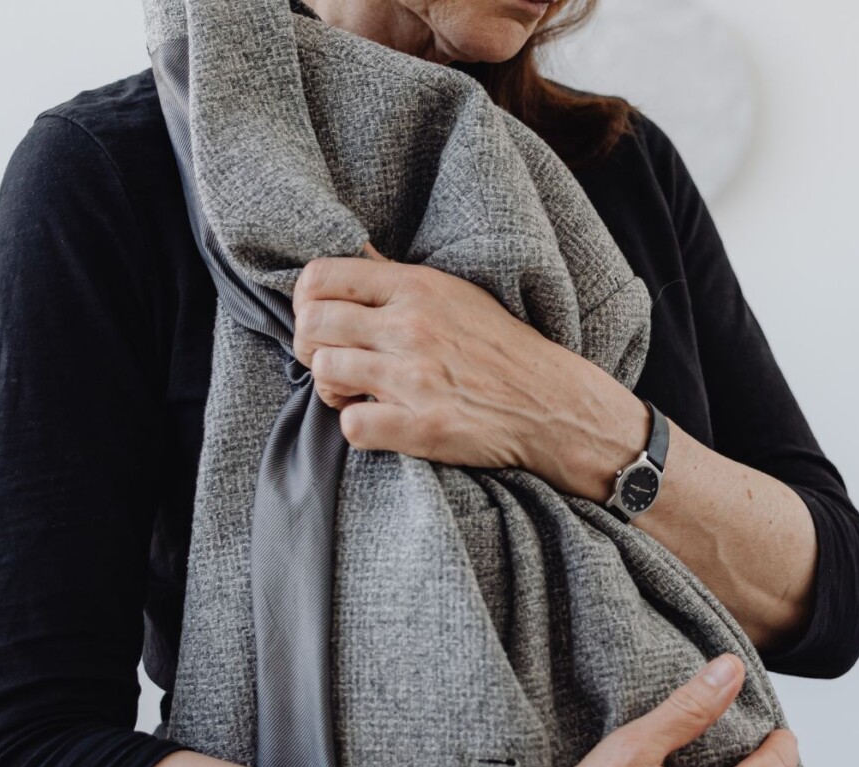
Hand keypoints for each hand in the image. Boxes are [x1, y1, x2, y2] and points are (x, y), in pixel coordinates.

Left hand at [291, 252, 647, 499]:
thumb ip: (398, 275)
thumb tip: (355, 248)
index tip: (322, 319)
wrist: (553, 403)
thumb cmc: (502, 347)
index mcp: (417, 288)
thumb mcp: (455, 293)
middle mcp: (412, 327)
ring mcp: (415, 379)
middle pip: (311, 325)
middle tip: (331, 359)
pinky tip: (378, 420)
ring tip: (356, 392)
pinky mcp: (421, 426)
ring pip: (324, 372)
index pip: (320, 277)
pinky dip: (357, 426)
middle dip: (310, 345)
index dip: (306, 301)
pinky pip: (351, 426)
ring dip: (332, 388)